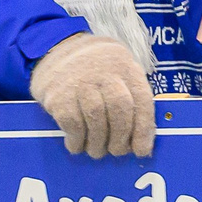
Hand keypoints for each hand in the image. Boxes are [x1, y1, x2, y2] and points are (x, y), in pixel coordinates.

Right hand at [30, 31, 155, 157]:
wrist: (57, 49)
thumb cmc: (96, 69)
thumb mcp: (120, 72)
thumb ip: (132, 99)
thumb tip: (142, 142)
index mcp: (126, 67)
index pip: (142, 99)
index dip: (144, 129)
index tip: (141, 150)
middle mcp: (105, 72)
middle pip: (120, 108)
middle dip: (121, 136)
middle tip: (117, 151)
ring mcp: (80, 81)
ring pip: (96, 117)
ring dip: (98, 142)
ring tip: (97, 151)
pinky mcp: (58, 94)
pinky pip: (72, 122)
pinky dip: (77, 139)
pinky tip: (78, 144)